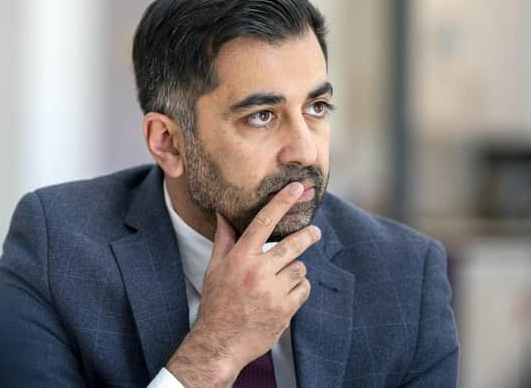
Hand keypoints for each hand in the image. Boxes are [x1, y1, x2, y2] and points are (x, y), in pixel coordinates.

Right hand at [166, 182, 319, 386]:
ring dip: (295, 270)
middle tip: (314, 231)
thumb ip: (224, 239)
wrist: (220, 343)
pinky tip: (285, 294)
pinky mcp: (285, 310)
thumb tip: (223, 214)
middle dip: (308, 235)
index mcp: (240, 258)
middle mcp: (257, 272)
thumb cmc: (216, 302)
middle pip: (293, 245)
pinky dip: (299, 288)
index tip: (296, 188)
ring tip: (281, 278)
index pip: (263, 222)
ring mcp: (273, 292)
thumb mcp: (215, 269)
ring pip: (299, 268)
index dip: (281, 202)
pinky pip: (304, 288)